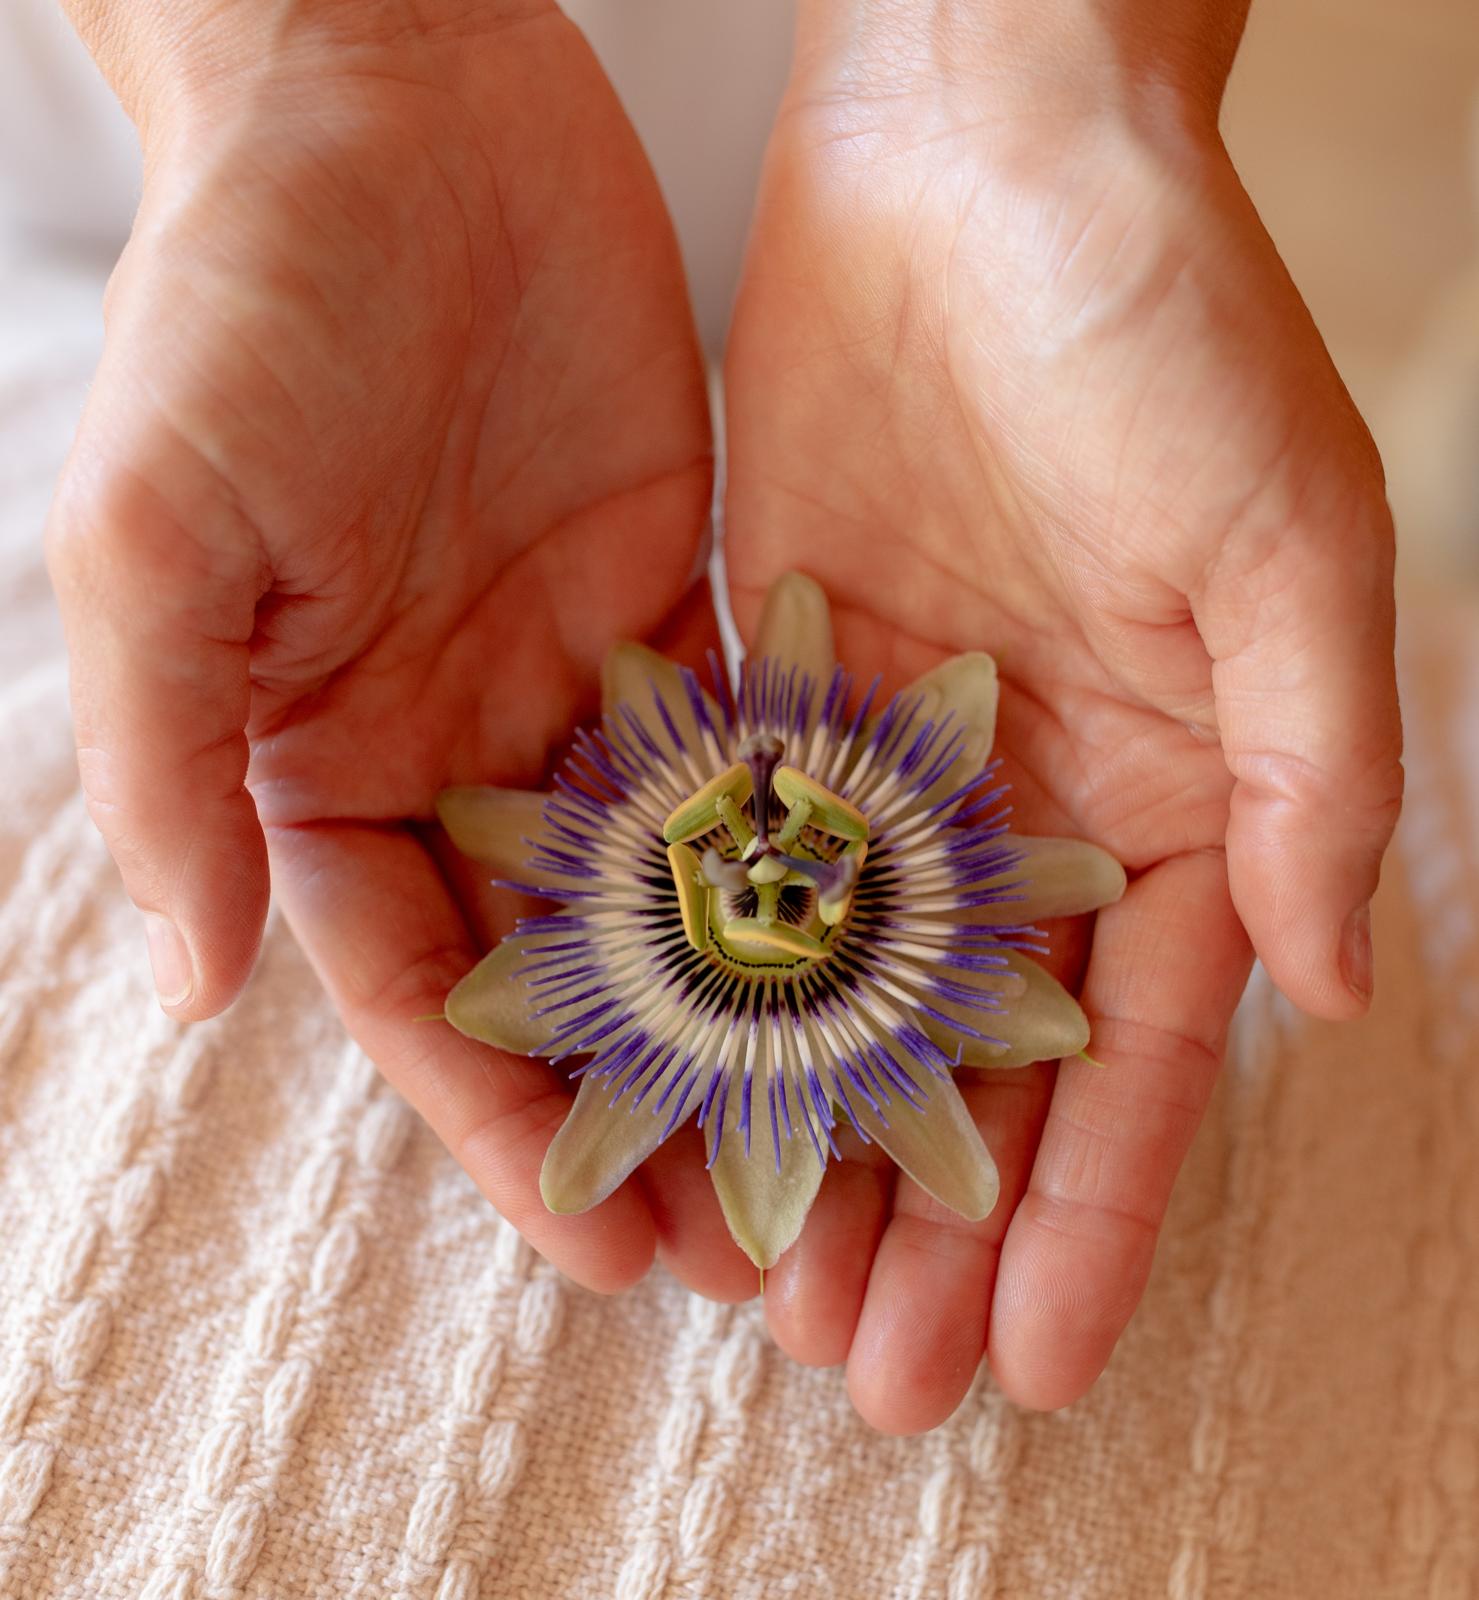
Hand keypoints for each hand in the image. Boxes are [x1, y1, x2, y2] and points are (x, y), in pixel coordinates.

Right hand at [46, 0, 711, 1288]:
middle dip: (642, 1104)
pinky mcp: (674, 601)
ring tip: (839, 1129)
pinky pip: (748, 752)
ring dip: (745, 1009)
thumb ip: (174, 758)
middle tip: (744, 1241)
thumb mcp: (160, 533)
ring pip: (669, 887)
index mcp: (322, 761)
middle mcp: (454, 746)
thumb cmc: (243, 302)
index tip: (593, 1235)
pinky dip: (804, 851)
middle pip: (558, 971)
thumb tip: (200, 980)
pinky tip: (883, 943)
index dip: (497, 1115)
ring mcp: (570, 680)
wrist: (384, 106)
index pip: (415, 984)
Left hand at [718, 2, 1402, 1427]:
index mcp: (1177, 790)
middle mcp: (1037, 798)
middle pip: (984, 1062)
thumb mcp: (1282, 538)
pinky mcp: (781, 687)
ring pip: (849, 996)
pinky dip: (710, 985)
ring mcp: (901, 755)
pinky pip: (741, 871)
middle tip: (872, 1378)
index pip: (1139, 1053)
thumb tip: (1334, 984)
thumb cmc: (1160, 316)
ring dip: (815, 1140)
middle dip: (937, 1222)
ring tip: (764, 1288)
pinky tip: (669, 1092)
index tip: (1033, 1358)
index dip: (1093, 1216)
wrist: (981, 153)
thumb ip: (1311, 770)